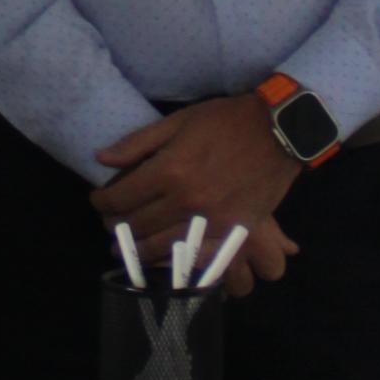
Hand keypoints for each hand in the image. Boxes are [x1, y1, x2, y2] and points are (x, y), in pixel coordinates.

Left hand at [97, 91, 299, 286]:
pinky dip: (174, 258)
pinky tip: (163, 256)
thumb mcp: (178, 122)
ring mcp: (210, 221)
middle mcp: (185, 201)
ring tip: (127, 247)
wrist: (280, 132)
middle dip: (115, 227)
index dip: (102, 201)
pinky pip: (196, 255)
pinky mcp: (232, 232)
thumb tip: (102, 159)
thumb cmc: (226, 121)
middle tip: (109, 225)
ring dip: (137, 249)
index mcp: (169, 170)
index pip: (121, 197)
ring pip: (161, 247)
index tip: (98, 200)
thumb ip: (138, 143)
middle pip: (136, 226)